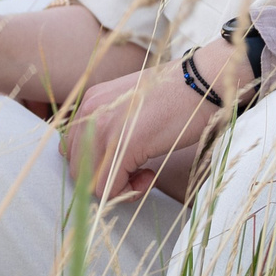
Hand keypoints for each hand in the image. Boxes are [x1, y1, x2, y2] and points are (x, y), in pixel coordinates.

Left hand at [60, 63, 217, 200]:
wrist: (204, 83)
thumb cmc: (176, 96)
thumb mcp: (132, 106)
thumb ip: (111, 124)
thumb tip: (103, 159)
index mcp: (90, 102)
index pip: (72, 149)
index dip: (96, 164)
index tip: (124, 162)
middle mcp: (90, 113)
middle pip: (77, 168)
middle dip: (105, 179)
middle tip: (137, 171)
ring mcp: (103, 129)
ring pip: (90, 182)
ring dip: (118, 187)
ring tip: (145, 173)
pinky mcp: (122, 146)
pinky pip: (108, 189)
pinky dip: (128, 192)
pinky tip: (150, 176)